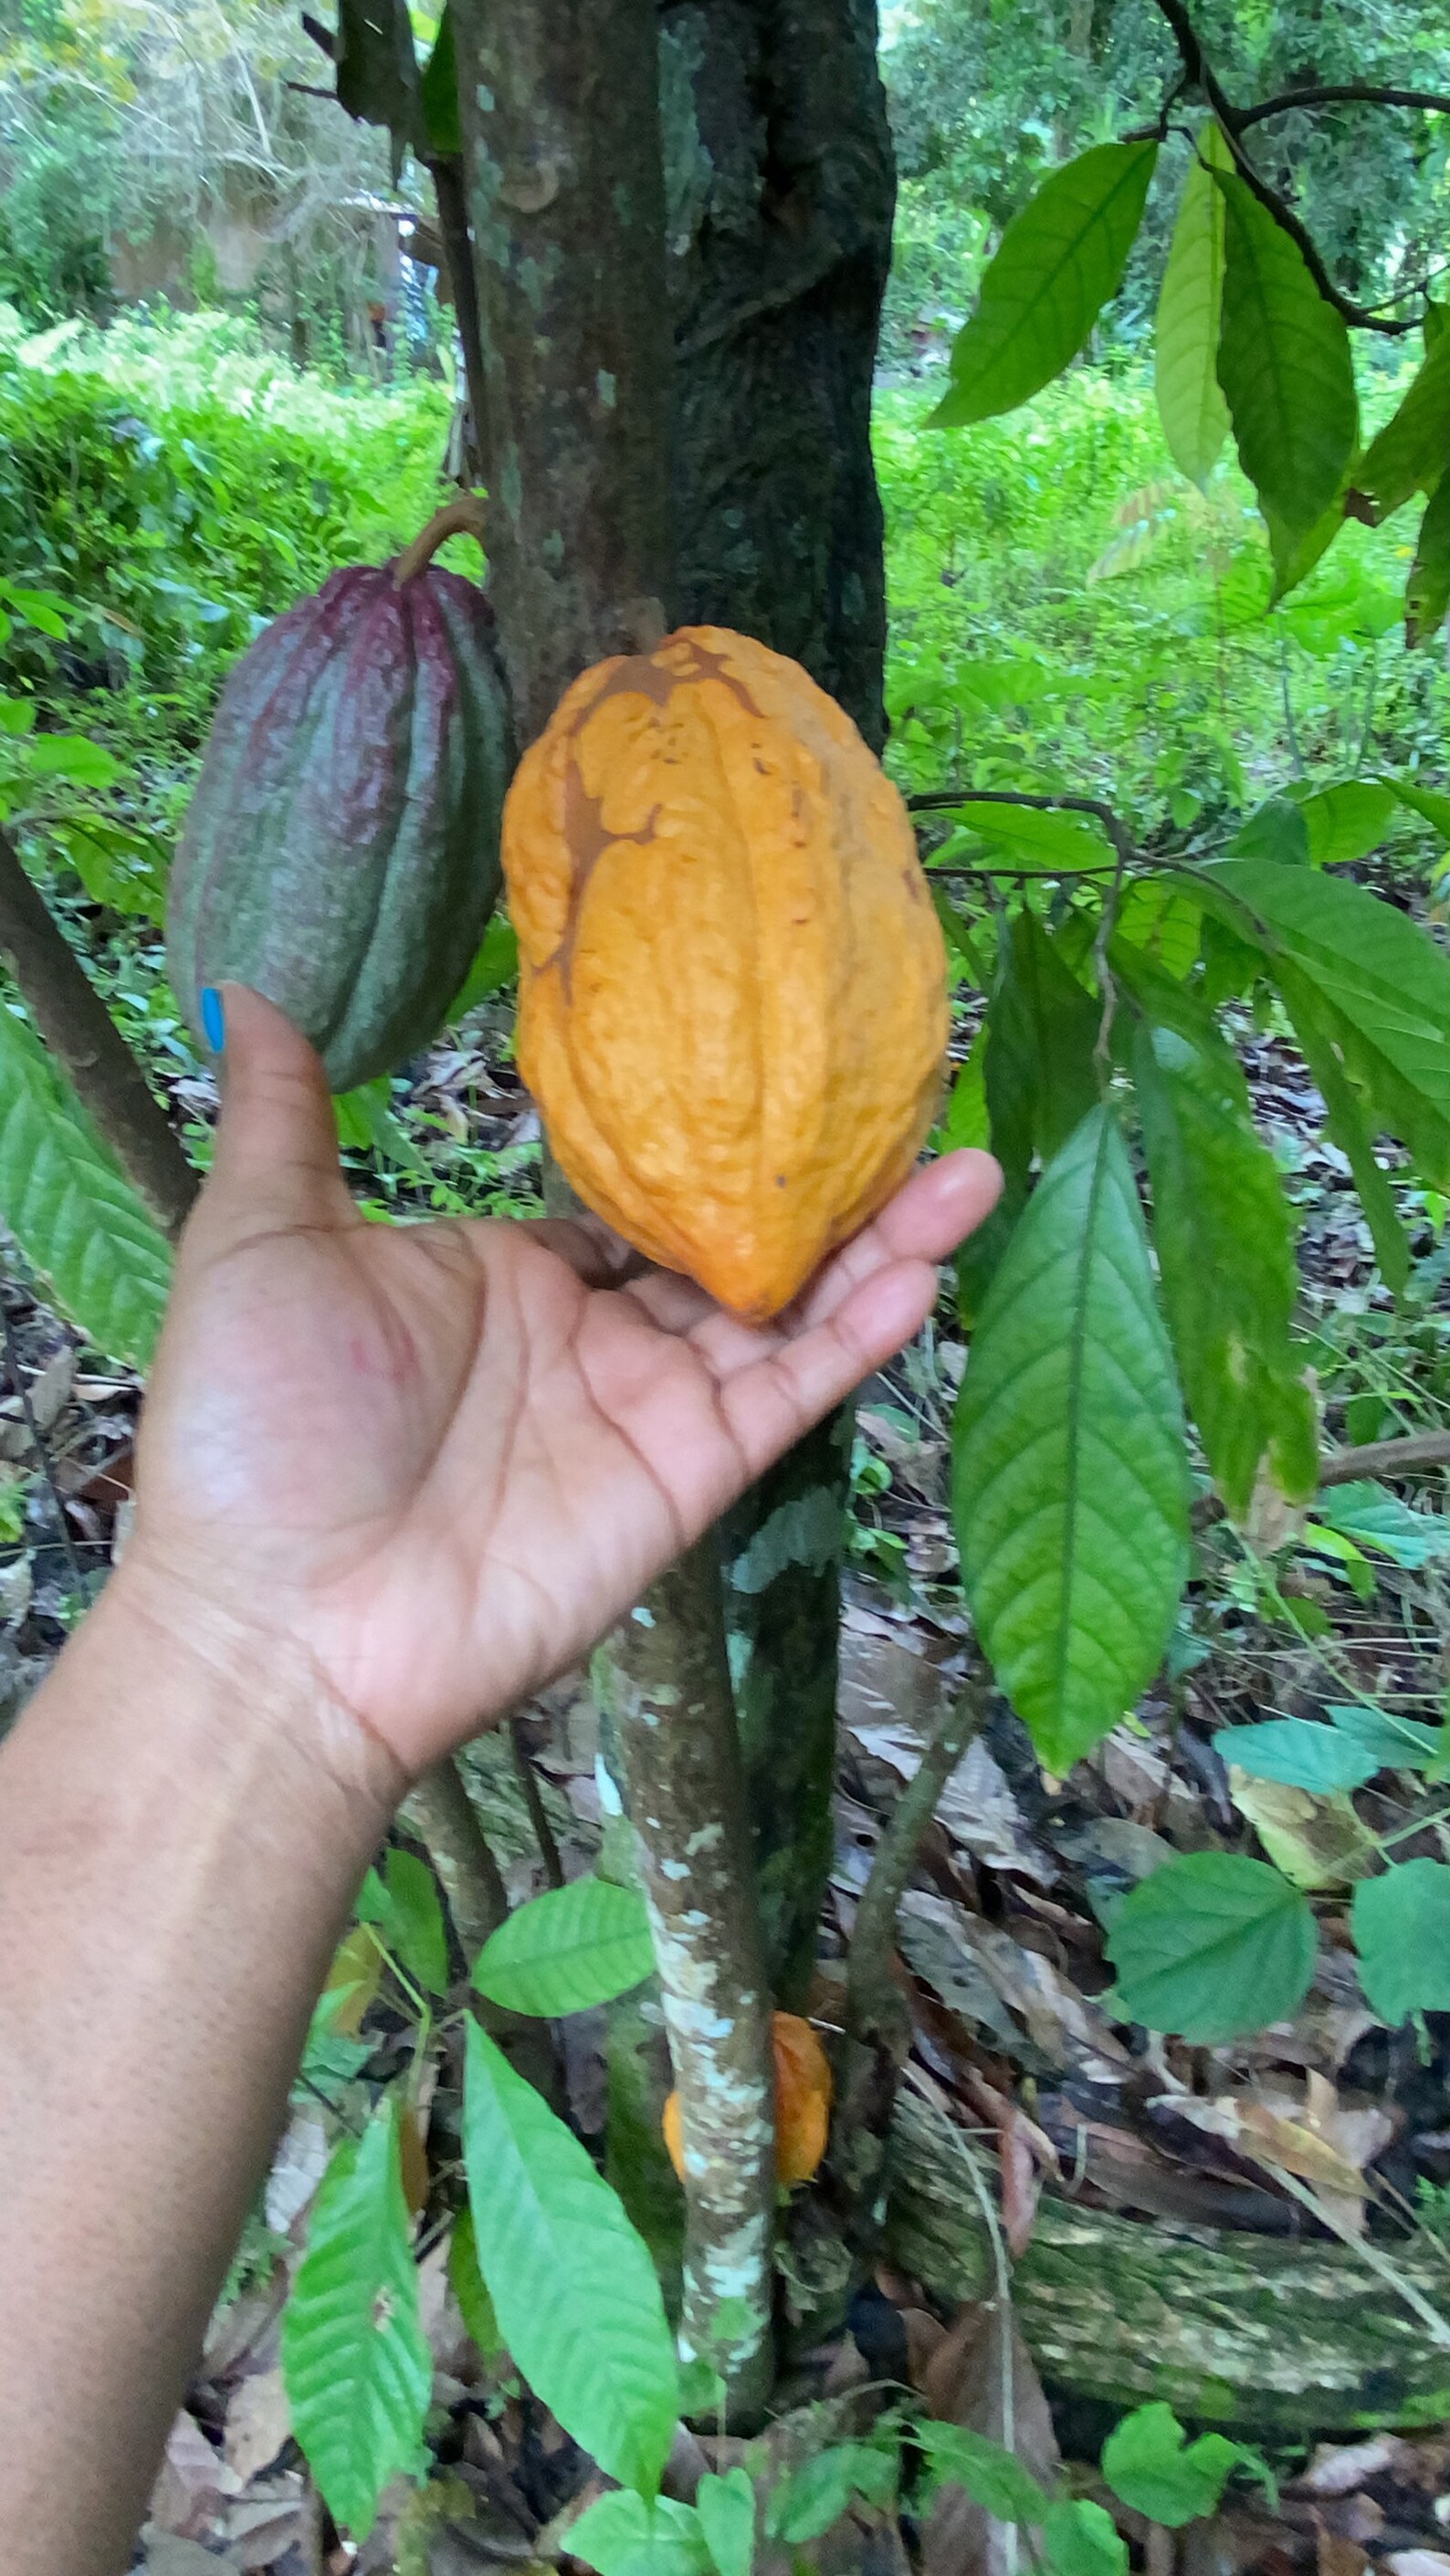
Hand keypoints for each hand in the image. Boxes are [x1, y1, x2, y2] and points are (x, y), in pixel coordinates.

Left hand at [125, 987, 999, 1775]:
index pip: (628, 1198)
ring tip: (971, 1167)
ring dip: (883, 1244)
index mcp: (503, 1276)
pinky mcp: (687, 1478)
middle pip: (735, 1245)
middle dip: (824, 1183)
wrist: (284, 1615)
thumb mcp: (259, 1241)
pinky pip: (789, 1395)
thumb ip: (286, 1121)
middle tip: (912, 1103)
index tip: (781, 1061)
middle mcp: (590, 1337)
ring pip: (789, 1311)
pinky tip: (925, 1267)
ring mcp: (645, 1408)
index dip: (703, 1140)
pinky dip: (859, 1337)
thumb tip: (252, 994)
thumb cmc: (254, 1430)